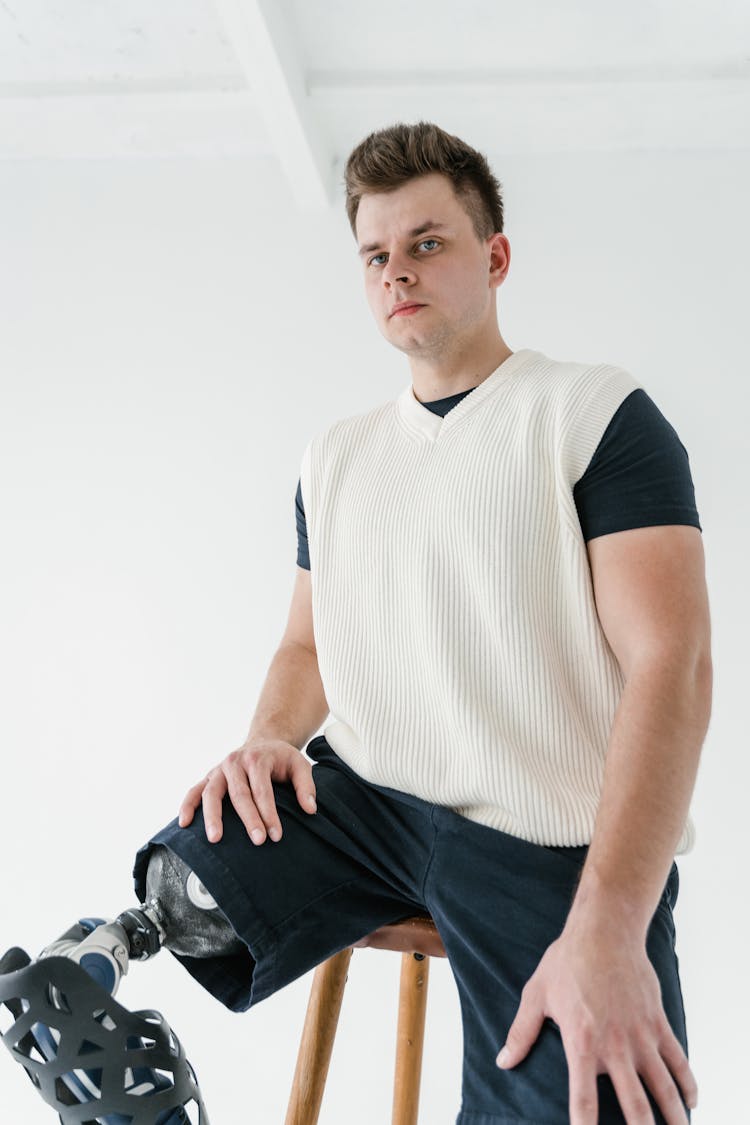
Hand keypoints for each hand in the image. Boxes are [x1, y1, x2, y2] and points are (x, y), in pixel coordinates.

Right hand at [178, 738, 316, 844]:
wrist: (263, 741)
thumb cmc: (281, 758)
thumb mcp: (300, 765)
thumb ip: (306, 786)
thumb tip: (310, 809)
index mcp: (257, 758)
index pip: (263, 790)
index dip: (269, 814)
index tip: (276, 835)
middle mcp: (235, 762)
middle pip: (239, 793)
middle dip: (248, 819)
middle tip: (257, 841)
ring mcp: (219, 769)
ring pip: (211, 792)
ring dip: (212, 816)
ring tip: (215, 838)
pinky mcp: (209, 777)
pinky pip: (194, 791)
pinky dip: (187, 805)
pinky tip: (184, 823)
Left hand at [496, 916, 697, 1122]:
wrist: (604, 930)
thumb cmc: (567, 960)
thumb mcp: (536, 995)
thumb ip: (522, 1032)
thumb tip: (503, 1062)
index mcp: (581, 1042)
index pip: (583, 1099)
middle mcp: (615, 1045)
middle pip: (634, 1105)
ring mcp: (640, 1035)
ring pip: (663, 1087)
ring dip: (674, 1116)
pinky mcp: (657, 1022)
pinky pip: (677, 1058)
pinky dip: (688, 1082)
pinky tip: (692, 1100)